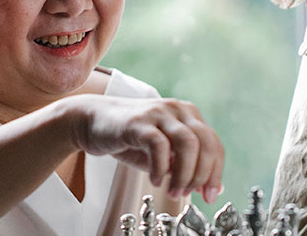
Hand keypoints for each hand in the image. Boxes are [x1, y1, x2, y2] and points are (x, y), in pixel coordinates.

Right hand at [61, 95, 224, 202]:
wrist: (91, 122)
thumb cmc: (129, 139)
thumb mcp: (162, 154)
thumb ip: (184, 165)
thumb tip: (208, 186)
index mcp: (188, 115)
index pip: (213, 144)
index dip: (215, 173)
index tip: (210, 196)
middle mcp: (177, 110)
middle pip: (205, 143)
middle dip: (202, 174)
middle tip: (188, 194)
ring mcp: (158, 113)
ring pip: (187, 143)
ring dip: (184, 173)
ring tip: (173, 191)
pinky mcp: (138, 121)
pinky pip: (159, 145)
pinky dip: (160, 168)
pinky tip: (154, 180)